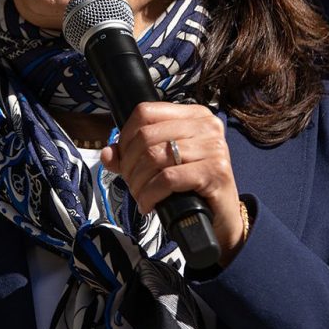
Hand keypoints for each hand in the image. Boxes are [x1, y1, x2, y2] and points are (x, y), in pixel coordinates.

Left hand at [100, 102, 244, 265]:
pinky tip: (149, 205)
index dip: (125, 136)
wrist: (221, 217)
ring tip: (140, 196)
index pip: (145, 111)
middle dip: (129, 164)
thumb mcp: (160, 164)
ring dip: (138, 182)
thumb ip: (132, 155)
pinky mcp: (215, 172)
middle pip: (146, 136)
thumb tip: (107, 154)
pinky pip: (168, 179)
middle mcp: (206, 125)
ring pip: (154, 157)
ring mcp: (213, 147)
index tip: (123, 159)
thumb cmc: (190, 187)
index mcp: (193, 114)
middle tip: (131, 184)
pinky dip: (150, 194)